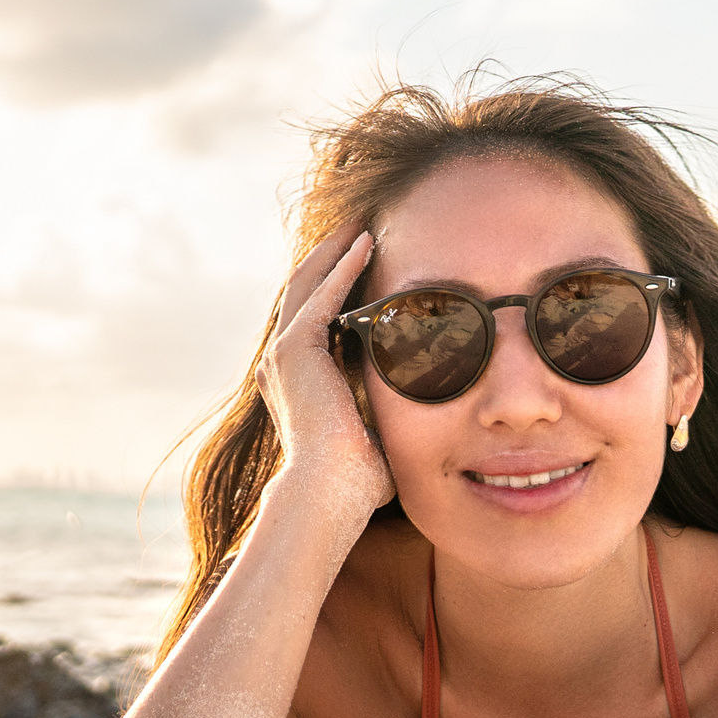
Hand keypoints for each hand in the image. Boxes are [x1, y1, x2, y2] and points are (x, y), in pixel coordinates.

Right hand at [259, 226, 394, 515]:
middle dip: (333, 255)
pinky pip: (320, 296)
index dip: (338, 284)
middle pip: (305, 290)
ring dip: (336, 250)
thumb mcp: (376, 430)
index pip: (316, 316)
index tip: (367, 260)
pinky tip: (366, 244)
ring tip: (363, 223)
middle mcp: (281, 361)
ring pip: (308, 283)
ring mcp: (283, 354)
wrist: (329, 494)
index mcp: (297, 378)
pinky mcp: (294, 351)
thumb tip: (436, 409)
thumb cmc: (357, 480)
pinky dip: (342, 268)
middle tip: (362, 226)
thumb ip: (391, 410)